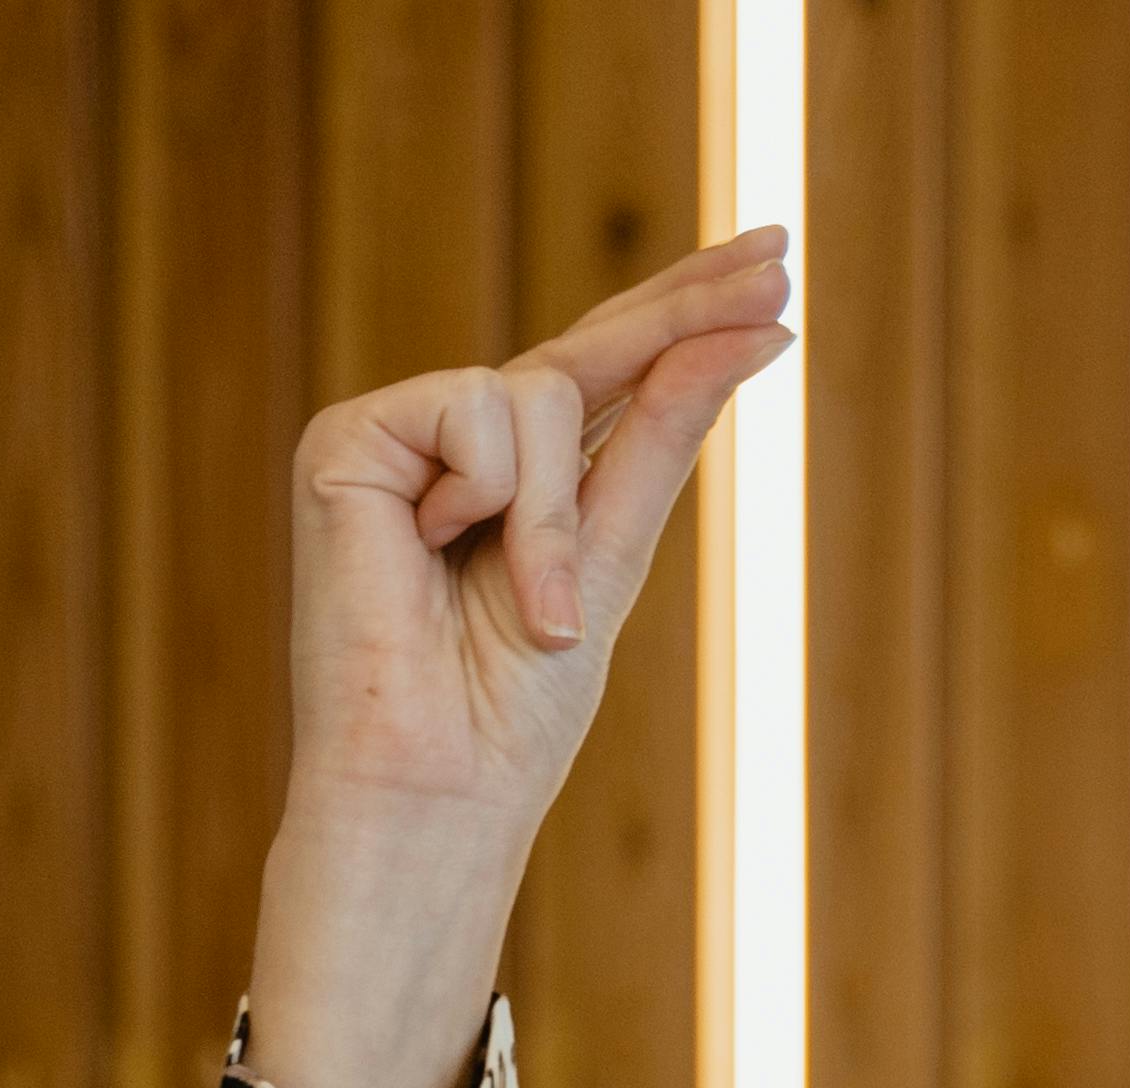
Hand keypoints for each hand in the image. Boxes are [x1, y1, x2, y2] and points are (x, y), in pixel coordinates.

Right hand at [246, 228, 790, 1087]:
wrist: (435, 792)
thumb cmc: (513, 712)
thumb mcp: (615, 556)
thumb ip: (663, 437)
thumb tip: (758, 329)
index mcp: (523, 478)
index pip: (612, 372)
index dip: (687, 312)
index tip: (777, 267)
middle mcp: (460, 443)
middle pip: (587, 343)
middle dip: (685, 304)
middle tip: (783, 254)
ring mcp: (401, 438)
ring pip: (540, 387)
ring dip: (555, 515)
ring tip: (532, 613)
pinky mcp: (346, 445)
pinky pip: (473, 407)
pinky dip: (489, 495)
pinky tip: (438, 556)